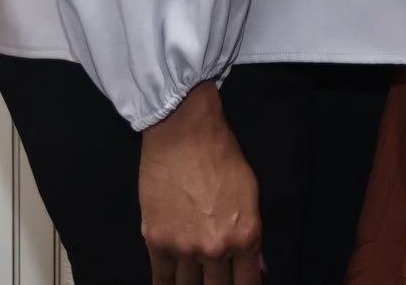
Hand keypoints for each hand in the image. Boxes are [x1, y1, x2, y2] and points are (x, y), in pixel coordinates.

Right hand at [138, 84, 260, 284]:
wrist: (183, 136)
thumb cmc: (222, 157)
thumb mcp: (250, 195)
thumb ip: (247, 233)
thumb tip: (247, 260)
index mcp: (245, 236)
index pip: (247, 282)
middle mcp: (215, 248)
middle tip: (218, 281)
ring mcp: (183, 248)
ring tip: (197, 281)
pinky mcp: (155, 242)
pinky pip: (161, 278)